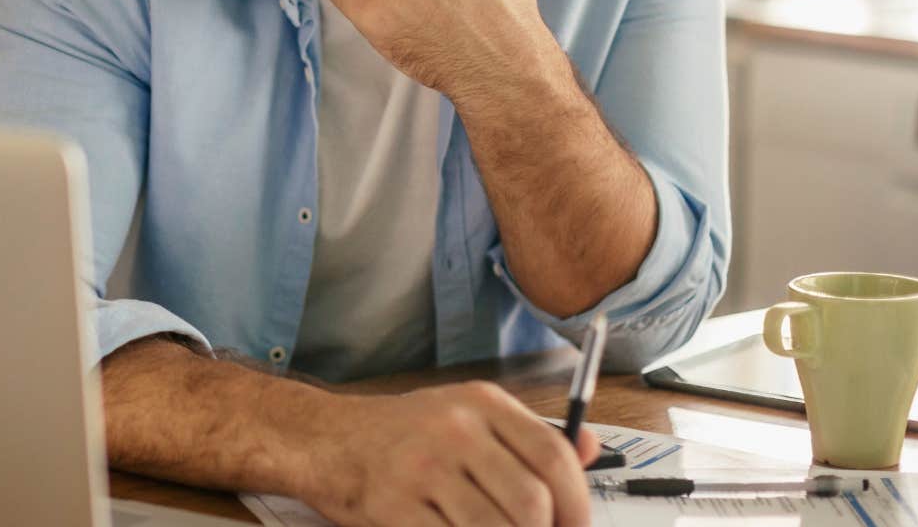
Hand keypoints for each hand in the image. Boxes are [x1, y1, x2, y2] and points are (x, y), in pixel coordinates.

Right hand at [302, 381, 599, 526]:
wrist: (326, 440)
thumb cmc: (402, 433)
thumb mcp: (467, 414)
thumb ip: (527, 435)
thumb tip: (590, 447)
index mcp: (482, 403)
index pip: (553, 455)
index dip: (578, 503)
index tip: (578, 526)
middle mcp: (455, 430)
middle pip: (531, 502)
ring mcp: (423, 469)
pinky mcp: (396, 508)